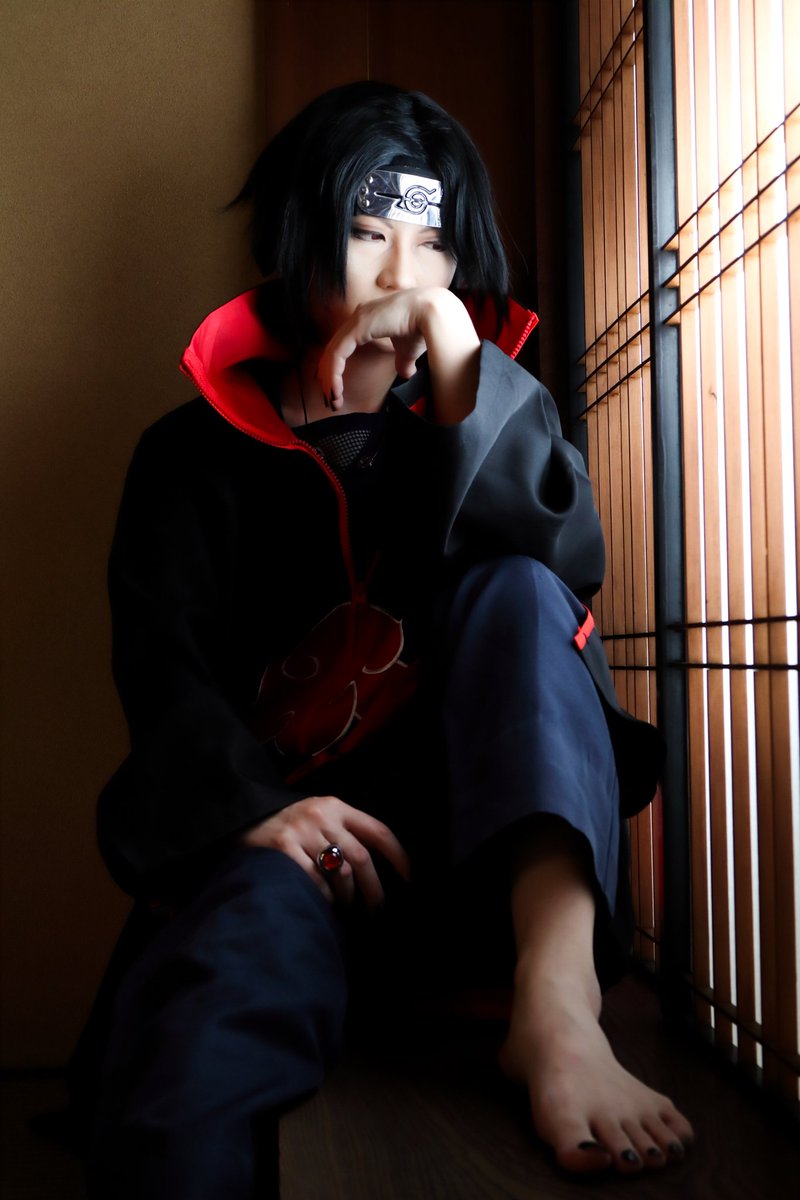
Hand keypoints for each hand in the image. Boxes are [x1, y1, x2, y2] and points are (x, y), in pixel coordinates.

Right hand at [240, 795, 409, 906]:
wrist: (242, 818)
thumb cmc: (289, 824)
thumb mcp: (319, 816)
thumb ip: (345, 831)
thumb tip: (375, 869)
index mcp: (336, 807)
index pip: (378, 831)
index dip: (399, 857)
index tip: (411, 879)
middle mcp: (321, 816)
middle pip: (362, 858)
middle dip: (375, 889)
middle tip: (380, 910)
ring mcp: (301, 832)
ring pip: (339, 872)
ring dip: (348, 895)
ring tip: (346, 905)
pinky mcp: (282, 849)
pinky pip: (314, 882)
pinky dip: (323, 896)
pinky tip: (322, 901)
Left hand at [316, 288, 435, 409]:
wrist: (433, 314)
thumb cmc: (423, 327)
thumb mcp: (408, 351)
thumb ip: (403, 361)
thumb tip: (405, 374)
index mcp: (367, 320)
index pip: (343, 347)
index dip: (336, 370)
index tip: (337, 391)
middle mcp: (359, 317)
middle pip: (333, 351)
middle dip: (328, 378)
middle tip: (331, 401)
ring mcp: (357, 321)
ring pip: (331, 354)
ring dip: (329, 380)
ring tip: (333, 401)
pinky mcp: (358, 328)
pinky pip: (337, 355)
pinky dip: (334, 374)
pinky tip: (336, 390)